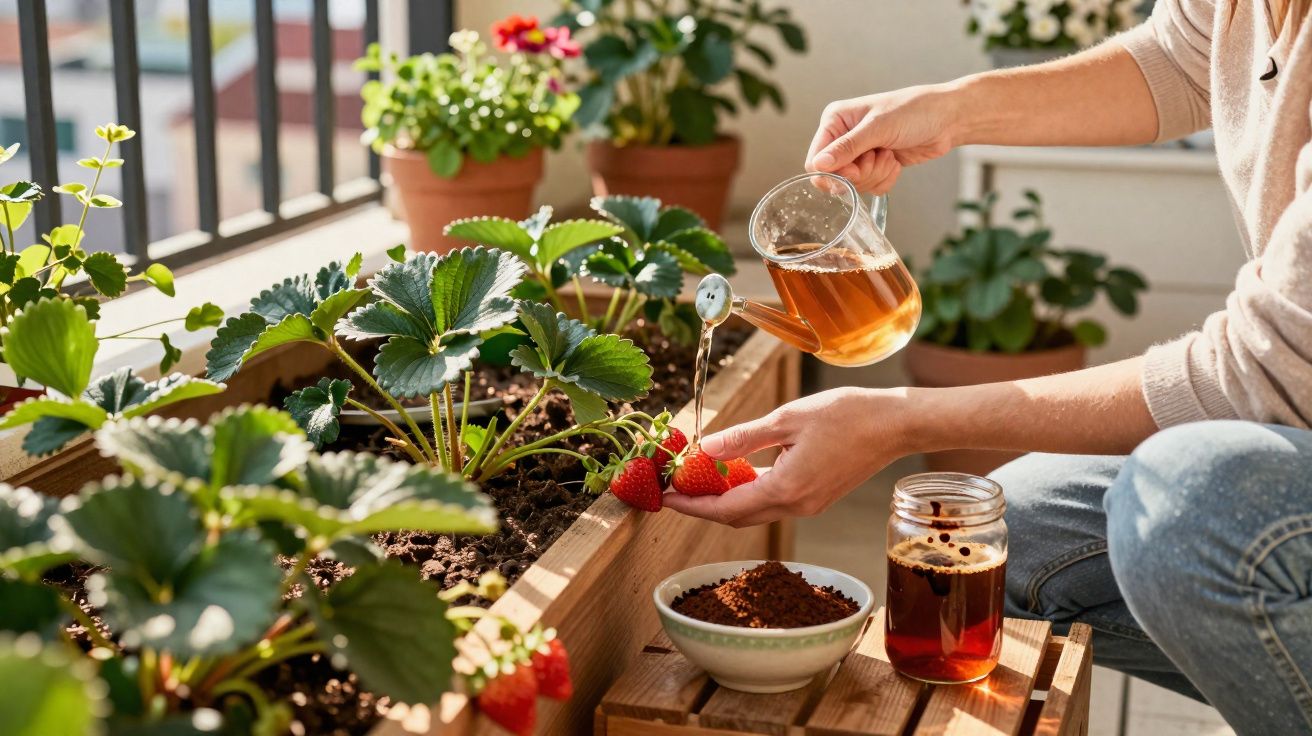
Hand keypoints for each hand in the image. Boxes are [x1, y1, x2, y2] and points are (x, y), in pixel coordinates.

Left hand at [662, 388, 913, 526]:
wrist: (896, 424)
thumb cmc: (847, 414)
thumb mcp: (788, 418)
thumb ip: (744, 437)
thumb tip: (704, 449)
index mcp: (786, 490)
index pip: (725, 508)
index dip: (691, 505)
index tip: (664, 497)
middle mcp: (796, 506)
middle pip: (736, 516)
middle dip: (702, 506)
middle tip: (673, 490)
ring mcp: (808, 505)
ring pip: (754, 511)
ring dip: (724, 500)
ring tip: (697, 479)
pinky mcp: (817, 497)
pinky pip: (772, 502)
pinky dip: (748, 492)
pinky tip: (735, 472)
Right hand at [806, 84, 960, 192]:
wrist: (948, 119)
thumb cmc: (915, 111)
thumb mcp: (879, 127)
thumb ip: (847, 147)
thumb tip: (818, 165)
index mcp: (835, 121)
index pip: (816, 160)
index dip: (834, 172)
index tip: (856, 169)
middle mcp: (843, 138)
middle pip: (834, 177)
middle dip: (860, 174)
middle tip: (879, 157)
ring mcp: (859, 153)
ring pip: (853, 185)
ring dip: (875, 175)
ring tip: (890, 155)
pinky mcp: (874, 166)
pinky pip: (869, 187)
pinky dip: (884, 180)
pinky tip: (895, 161)